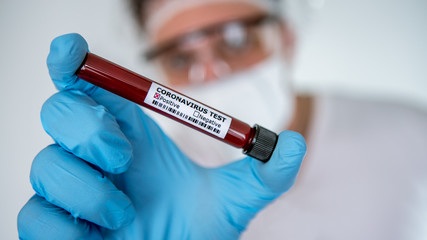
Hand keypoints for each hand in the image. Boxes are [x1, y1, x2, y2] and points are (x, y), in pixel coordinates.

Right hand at [17, 33, 305, 238]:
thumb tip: (295, 145)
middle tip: (122, 157)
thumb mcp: (230, 202)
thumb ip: (262, 175)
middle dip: (88, 128)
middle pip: (60, 111)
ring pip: (46, 165)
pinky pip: (35, 215)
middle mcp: (94, 157)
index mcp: (130, 137)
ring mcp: (68, 192)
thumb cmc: (190, 234)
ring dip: (88, 189)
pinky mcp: (50, 227)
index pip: (93, 86)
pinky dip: (66, 227)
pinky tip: (96, 238)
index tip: (71, 52)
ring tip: (123, 213)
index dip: (75, 63)